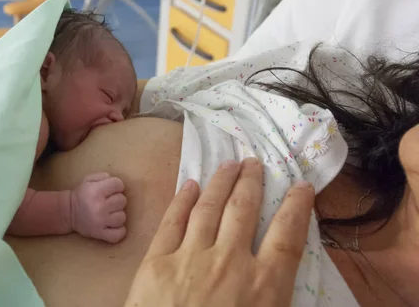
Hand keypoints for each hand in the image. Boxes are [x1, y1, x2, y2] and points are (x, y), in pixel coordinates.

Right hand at [70, 172, 126, 242]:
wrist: (68, 213)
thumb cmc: (81, 194)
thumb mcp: (88, 180)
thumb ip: (103, 177)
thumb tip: (117, 183)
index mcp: (96, 191)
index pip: (118, 184)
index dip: (116, 186)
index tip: (111, 190)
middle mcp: (99, 207)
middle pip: (122, 201)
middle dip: (117, 200)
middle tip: (109, 202)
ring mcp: (101, 222)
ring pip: (122, 217)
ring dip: (118, 215)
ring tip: (109, 214)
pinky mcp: (100, 234)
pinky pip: (119, 234)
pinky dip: (119, 231)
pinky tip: (114, 226)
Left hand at [124, 158, 314, 306]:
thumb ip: (276, 297)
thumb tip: (284, 280)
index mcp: (263, 286)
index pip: (287, 236)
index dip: (297, 207)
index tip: (300, 186)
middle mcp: (230, 261)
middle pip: (244, 210)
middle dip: (251, 182)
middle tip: (254, 163)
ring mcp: (190, 257)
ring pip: (209, 207)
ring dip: (221, 183)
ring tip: (229, 165)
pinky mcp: (156, 261)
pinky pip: (172, 222)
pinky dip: (183, 201)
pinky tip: (190, 186)